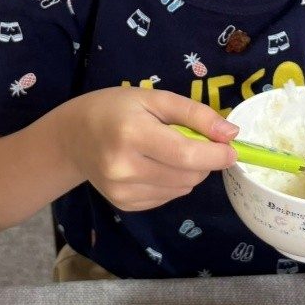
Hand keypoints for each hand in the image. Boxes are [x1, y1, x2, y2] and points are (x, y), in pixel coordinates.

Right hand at [60, 87, 237, 210]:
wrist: (72, 138)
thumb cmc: (116, 110)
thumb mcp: (155, 99)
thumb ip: (195, 114)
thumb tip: (231, 134)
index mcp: (132, 135)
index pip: (188, 155)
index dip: (217, 155)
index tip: (232, 150)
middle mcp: (124, 168)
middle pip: (189, 176)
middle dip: (203, 161)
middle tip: (192, 143)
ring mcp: (123, 191)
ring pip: (182, 189)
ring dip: (189, 173)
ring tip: (167, 153)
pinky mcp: (125, 205)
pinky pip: (168, 198)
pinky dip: (172, 183)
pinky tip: (154, 167)